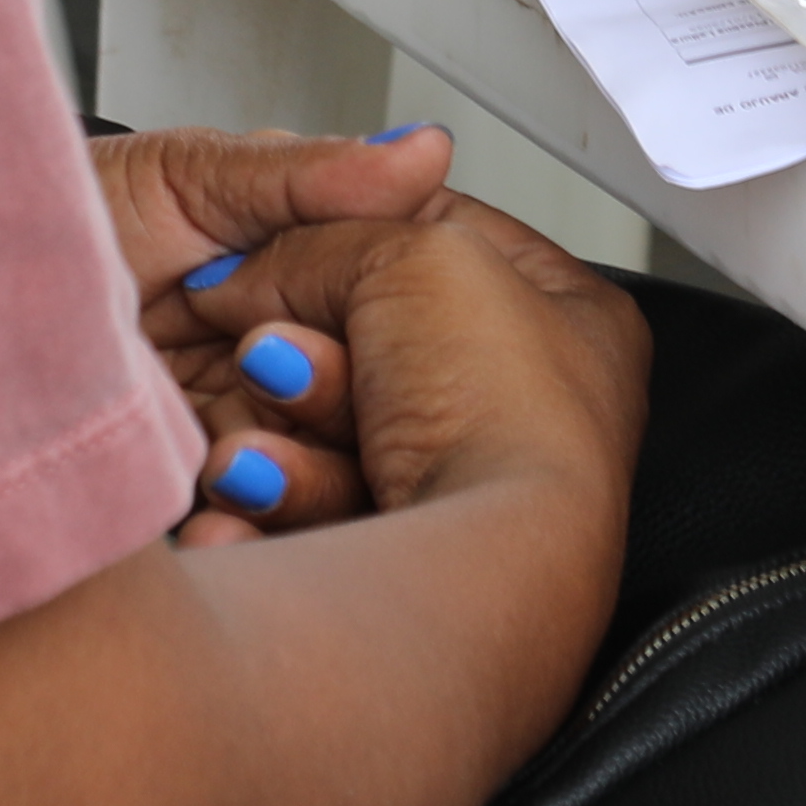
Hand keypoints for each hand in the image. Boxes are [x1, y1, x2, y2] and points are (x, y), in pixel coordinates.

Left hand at [90, 123, 462, 545]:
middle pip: (358, 406)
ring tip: (233, 463)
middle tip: (276, 374)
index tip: (378, 316)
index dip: (397, 321)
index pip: (383, 308)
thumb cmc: (27, 217)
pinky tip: (213, 523)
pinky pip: (238, 536)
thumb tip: (422, 151)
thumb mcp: (177, 178)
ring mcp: (226, 435)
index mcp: (288, 275)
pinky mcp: (176, 505)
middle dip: (336, 407)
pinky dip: (236, 537)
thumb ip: (303, 176)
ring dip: (290, 483)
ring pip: (308, 478)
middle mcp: (268, 360)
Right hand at [171, 199, 651, 548]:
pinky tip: (243, 500)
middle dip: (301, 355)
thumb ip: (319, 242)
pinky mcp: (404, 561)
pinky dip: (270, 502)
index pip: (438, 242)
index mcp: (566, 315)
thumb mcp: (411, 259)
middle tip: (274, 358)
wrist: (483, 572)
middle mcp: (522, 406)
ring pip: (329, 433)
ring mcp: (464, 490)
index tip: (274, 245)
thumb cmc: (500, 414)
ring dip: (277, 437)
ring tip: (253, 455)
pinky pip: (312, 511)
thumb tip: (239, 272)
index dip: (351, 233)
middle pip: (368, 346)